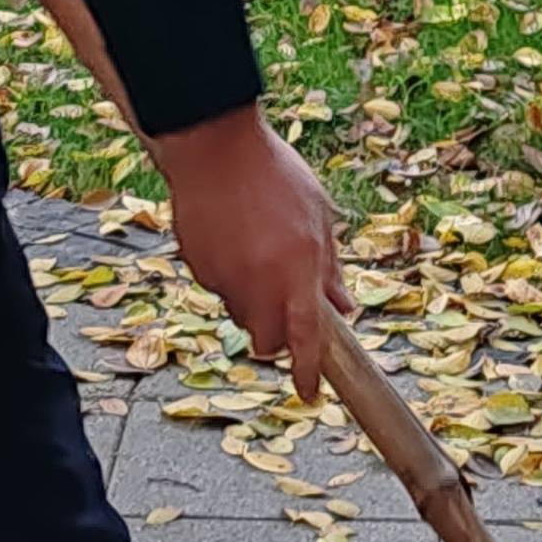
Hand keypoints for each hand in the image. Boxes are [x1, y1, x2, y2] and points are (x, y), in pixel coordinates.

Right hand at [152, 104, 346, 401]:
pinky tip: (233, 239)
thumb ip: (330, 268)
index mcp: (298, 269)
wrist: (214, 145)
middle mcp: (261, 282)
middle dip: (276, 337)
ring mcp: (224, 278)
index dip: (308, 373)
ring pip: (240, 314)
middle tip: (284, 308)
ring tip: (258, 253)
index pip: (306, 339)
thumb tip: (344, 308)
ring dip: (252, 303)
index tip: (309, 395)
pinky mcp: (197, 268)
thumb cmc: (275, 174)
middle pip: (266, 341)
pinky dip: (229, 277)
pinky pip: (218, 288)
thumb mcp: (318, 215)